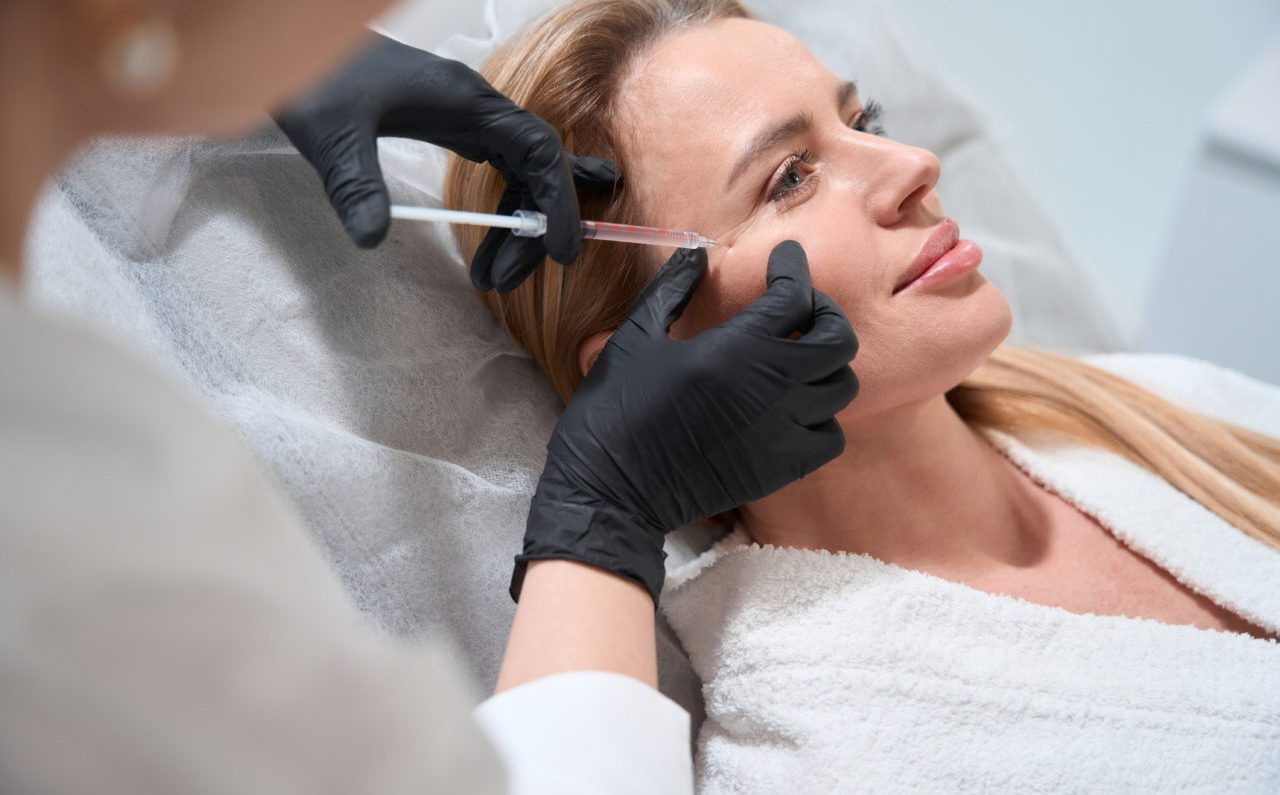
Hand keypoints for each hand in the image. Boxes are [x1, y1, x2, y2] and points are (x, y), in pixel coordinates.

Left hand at [274, 34, 616, 291]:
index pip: (539, 151)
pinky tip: (492, 236)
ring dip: (516, 225)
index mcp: (465, 100)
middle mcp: (476, 107)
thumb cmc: (314, 76)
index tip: (559, 251)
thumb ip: (355, 185)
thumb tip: (373, 238)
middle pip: (536, 169)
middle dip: (532, 228)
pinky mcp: (451, 126)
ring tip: (490, 274)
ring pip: (519, 173)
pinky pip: (498, 169)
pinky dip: (501, 209)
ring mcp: (466, 115)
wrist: (296, 46)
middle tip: (502, 280)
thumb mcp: (330, 133)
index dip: (557, 202)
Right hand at [515, 241, 858, 603]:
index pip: (793, 294)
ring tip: (796, 359)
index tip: (785, 259)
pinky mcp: (781, 468)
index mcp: (733, 348)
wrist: (612, 492)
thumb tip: (698, 255)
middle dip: (824, 314)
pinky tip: (794, 409)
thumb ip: (671, 290)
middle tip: (799, 309)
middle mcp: (770, 388)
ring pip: (841, 387)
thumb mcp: (634, 338)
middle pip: (837, 339)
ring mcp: (782, 431)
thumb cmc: (614, 410)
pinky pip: (832, 436)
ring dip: (825, 366)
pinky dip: (823, 417)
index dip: (793, 268)